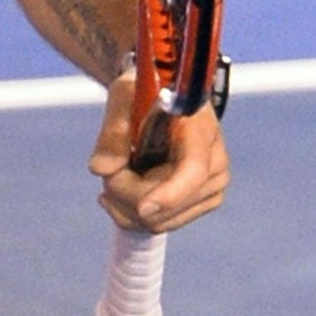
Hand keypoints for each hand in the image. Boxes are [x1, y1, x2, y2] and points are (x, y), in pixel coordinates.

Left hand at [88, 72, 229, 233]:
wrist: (161, 95)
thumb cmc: (143, 90)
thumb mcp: (123, 96)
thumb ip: (113, 131)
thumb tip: (101, 169)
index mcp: (201, 129)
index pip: (193, 171)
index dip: (169, 194)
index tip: (142, 208)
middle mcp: (215, 165)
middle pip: (167, 204)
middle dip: (125, 192)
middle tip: (106, 166)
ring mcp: (211, 189)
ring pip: (159, 220)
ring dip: (125, 203)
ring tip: (114, 172)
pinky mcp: (200, 204)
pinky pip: (159, 224)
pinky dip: (131, 213)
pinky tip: (118, 189)